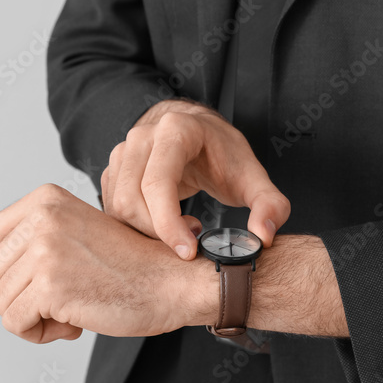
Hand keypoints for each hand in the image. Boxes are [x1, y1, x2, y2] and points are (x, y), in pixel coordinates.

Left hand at [0, 183, 212, 342]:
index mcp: (44, 200)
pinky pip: (15, 324)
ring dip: (31, 319)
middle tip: (56, 304)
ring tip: (70, 313)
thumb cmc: (128, 267)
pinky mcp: (51, 286)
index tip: (28, 288)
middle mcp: (41, 218)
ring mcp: (44, 250)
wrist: (173, 283)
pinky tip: (72, 326)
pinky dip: (39, 335)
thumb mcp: (70, 241)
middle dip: (14, 300)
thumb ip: (18, 247)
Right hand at [101, 99, 290, 259]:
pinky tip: (164, 224)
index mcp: (176, 131)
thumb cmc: (223, 153)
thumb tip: (263, 237)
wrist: (199, 131)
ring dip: (146, 231)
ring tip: (182, 228)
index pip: (157, 184)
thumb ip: (269, 205)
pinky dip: (136, 227)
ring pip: (118, 208)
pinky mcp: (114, 169)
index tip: (188, 251)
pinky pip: (113, 209)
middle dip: (158, 233)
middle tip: (192, 239)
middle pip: (131, 200)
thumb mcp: (253, 176)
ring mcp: (122, 151)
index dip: (168, 224)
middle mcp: (142, 137)